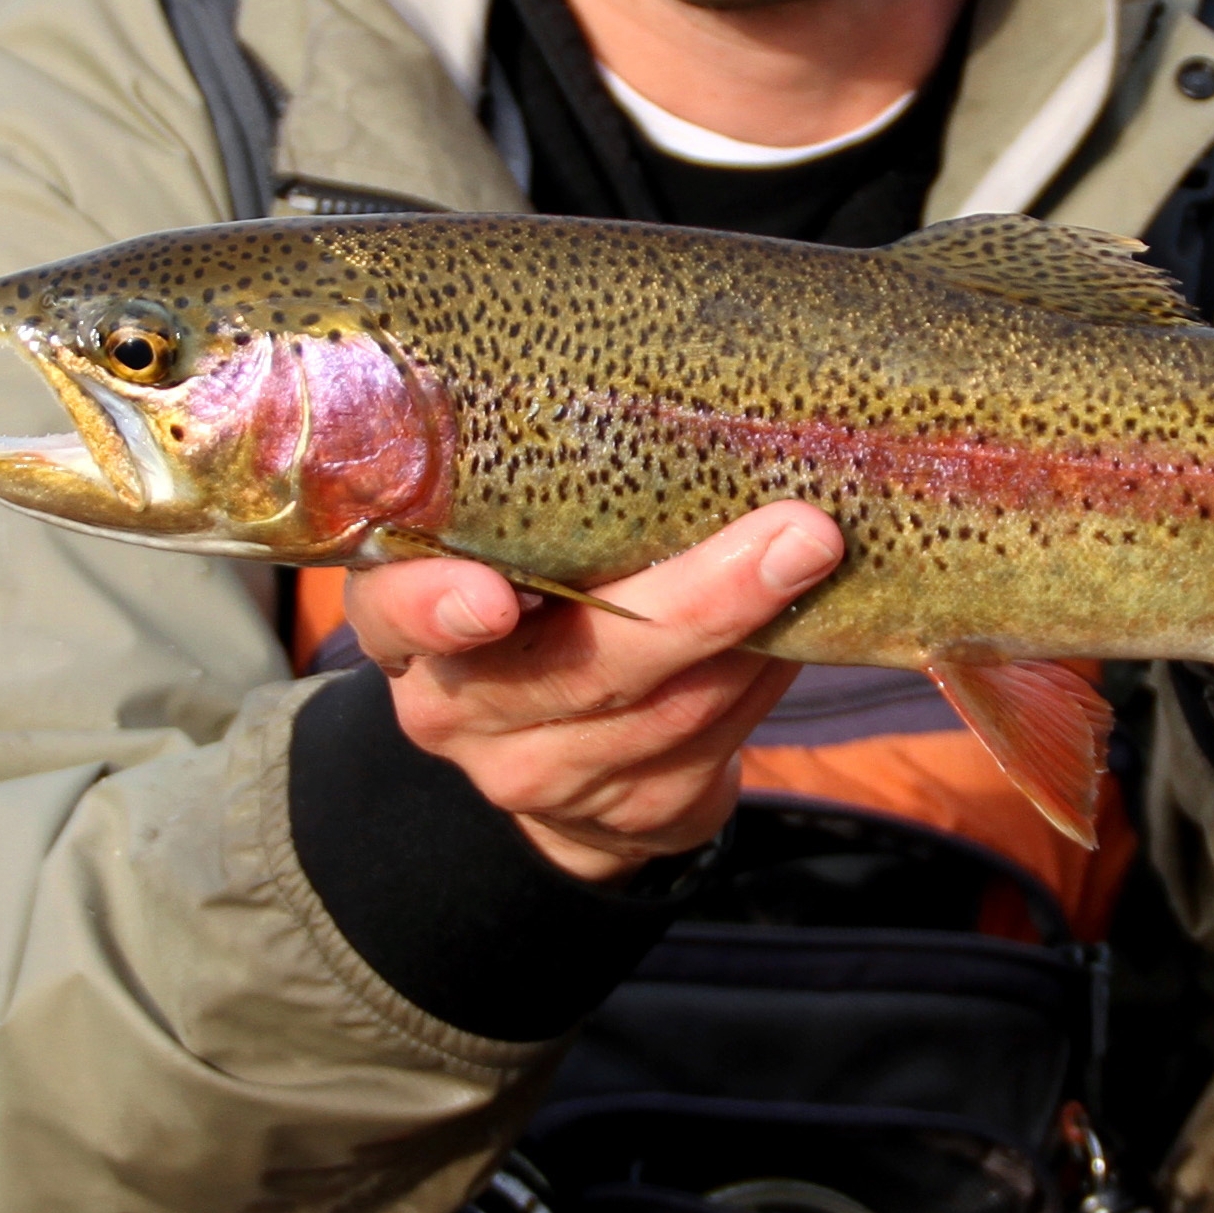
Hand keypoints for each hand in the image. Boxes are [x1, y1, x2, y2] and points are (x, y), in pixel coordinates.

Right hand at [342, 503, 842, 883]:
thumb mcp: (495, 532)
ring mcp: (538, 776)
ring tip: (817, 552)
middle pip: (582, 666)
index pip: (395, 613)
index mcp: (401, 617)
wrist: (544, 737)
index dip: (434, 608)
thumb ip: (533, 486)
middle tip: (799, 534)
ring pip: (672, 708)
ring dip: (760, 630)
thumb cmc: (526, 580)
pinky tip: (796, 624)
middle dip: (702, 601)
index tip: (492, 600)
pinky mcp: (627, 813)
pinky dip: (765, 675)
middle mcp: (457, 709)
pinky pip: (716, 742)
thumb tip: (680, 399)